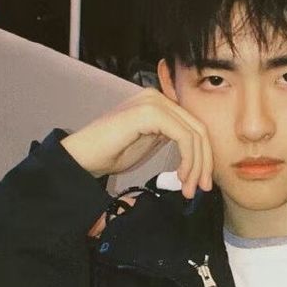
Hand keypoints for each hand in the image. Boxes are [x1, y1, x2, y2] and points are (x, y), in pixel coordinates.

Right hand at [61, 88, 212, 198]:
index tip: (202, 182)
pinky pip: (183, 137)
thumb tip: (201, 154)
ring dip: (196, 166)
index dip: (204, 155)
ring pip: (194, 134)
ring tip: (189, 188)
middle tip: (202, 188)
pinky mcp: (149, 113)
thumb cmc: (112, 153)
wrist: (82, 157)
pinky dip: (188, 159)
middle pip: (199, 130)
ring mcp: (154, 102)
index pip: (195, 127)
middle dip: (204, 162)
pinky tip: (180, 176)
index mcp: (160, 103)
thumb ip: (173, 139)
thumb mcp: (150, 143)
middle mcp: (158, 97)